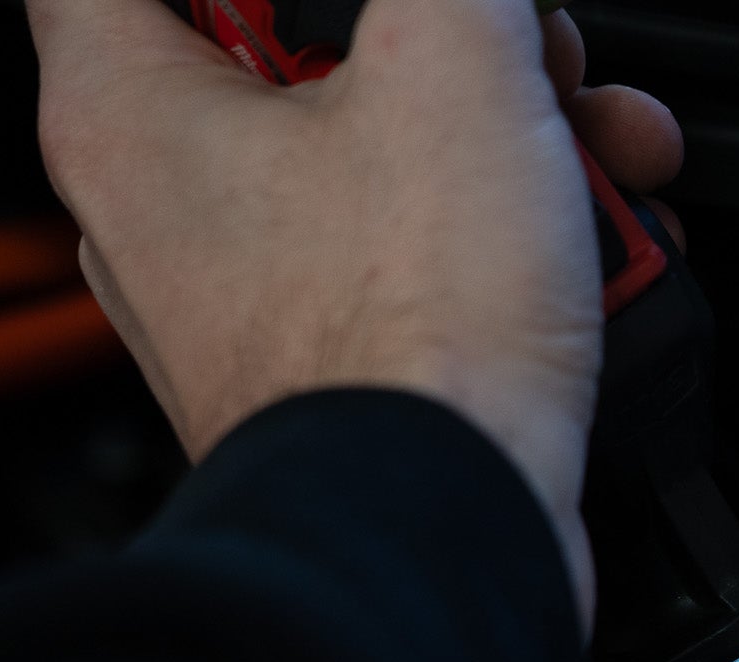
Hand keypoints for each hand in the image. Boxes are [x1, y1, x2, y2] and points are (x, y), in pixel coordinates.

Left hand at [24, 0, 683, 618]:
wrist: (451, 536)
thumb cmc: (408, 344)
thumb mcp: (456, 65)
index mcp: (133, 112)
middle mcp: (172, 220)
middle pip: (292, 61)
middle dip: (442, 41)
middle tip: (519, 43)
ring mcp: (262, 312)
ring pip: (385, 170)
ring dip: (513, 145)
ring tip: (605, 154)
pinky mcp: (349, 383)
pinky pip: (427, 273)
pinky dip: (515, 249)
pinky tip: (603, 256)